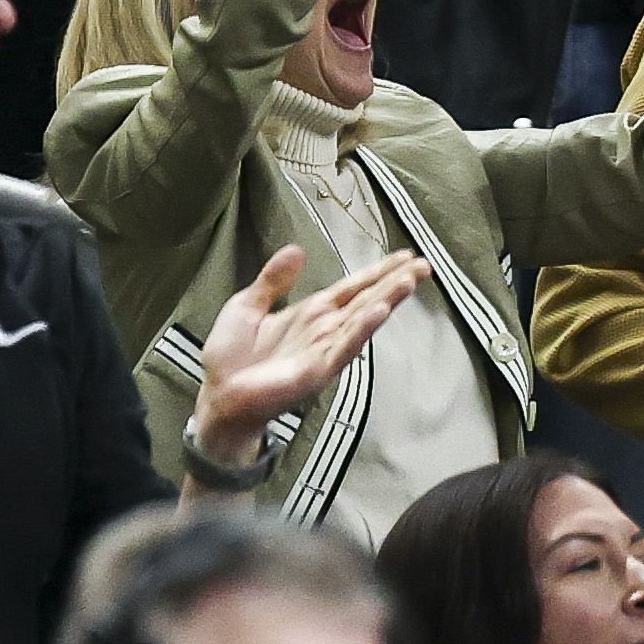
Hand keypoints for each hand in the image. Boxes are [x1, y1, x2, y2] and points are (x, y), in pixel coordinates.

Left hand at [192, 244, 426, 468]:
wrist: (218, 394)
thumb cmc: (233, 355)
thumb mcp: (248, 305)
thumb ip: (274, 280)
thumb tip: (297, 249)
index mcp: (309, 313)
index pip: (351, 287)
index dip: (377, 271)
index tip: (405, 255)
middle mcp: (324, 329)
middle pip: (366, 300)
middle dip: (394, 282)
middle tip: (425, 264)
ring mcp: (324, 350)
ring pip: (361, 319)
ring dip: (386, 300)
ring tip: (409, 280)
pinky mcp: (317, 369)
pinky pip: (344, 346)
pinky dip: (362, 329)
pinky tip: (380, 312)